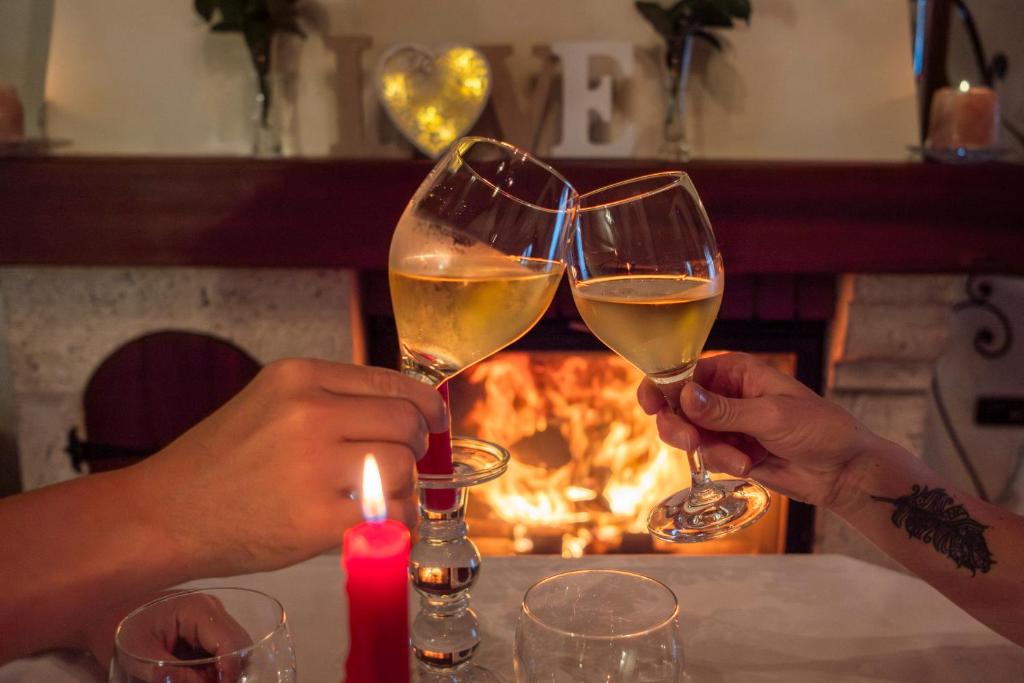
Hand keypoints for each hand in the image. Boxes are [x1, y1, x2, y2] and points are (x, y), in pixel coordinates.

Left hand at [89, 591, 251, 682]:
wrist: (101, 615)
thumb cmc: (117, 632)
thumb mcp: (140, 657)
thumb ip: (172, 674)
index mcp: (198, 609)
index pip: (231, 644)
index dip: (229, 674)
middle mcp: (212, 607)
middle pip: (239, 646)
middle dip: (226, 674)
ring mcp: (210, 614)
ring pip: (232, 649)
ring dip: (220, 672)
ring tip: (195, 680)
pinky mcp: (203, 624)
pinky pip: (219, 649)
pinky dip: (211, 667)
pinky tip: (194, 676)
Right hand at [119, 359, 446, 578]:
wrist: (164, 513)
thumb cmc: (219, 462)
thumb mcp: (269, 403)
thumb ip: (331, 400)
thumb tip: (404, 412)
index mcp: (299, 376)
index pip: (393, 382)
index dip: (425, 405)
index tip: (435, 420)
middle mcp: (308, 412)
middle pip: (406, 423)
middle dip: (415, 447)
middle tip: (399, 466)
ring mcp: (313, 466)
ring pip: (404, 467)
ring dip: (404, 487)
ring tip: (377, 497)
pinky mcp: (315, 518)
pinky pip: (392, 515)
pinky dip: (399, 522)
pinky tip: (381, 524)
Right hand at [637, 352, 882, 510]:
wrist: (843, 471)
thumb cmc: (819, 429)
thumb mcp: (771, 415)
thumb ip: (725, 410)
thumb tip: (684, 396)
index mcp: (735, 371)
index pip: (685, 372)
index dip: (662, 386)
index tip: (650, 404)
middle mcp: (725, 395)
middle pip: (677, 406)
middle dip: (680, 426)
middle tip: (691, 441)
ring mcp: (726, 425)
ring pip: (688, 434)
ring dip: (709, 450)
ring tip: (740, 460)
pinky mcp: (730, 451)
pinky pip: (706, 457)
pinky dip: (721, 464)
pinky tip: (749, 465)